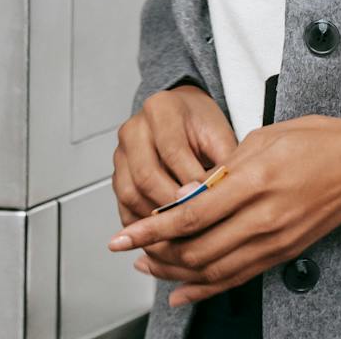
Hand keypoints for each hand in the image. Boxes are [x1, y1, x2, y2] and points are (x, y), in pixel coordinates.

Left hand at [108, 114, 340, 307]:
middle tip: (130, 248)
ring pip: (212, 270)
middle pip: (195, 250)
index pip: (190, 215)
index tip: (123, 236)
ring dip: (174, 272)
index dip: (151, 229)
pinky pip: (237, 278)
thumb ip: (223, 168)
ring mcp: (275, 239)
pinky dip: (205, 289)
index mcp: (256, 180)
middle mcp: (264, 217)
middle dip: (156, 253)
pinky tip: (182, 291)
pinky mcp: (284, 252)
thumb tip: (186, 193)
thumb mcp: (265, 137)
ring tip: (149, 265)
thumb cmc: (319, 141)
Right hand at [112, 84, 238, 225]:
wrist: (184, 117)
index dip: (191, 179)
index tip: (208, 200)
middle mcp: (133, 130)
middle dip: (172, 203)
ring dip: (156, 218)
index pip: (172, 150)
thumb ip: (223, 160)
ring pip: (131, 194)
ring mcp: (120, 154)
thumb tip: (224, 196)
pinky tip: (165, 233)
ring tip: (182, 232)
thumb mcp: (219, 134)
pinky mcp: (116, 178)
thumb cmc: (202, 125)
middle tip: (195, 222)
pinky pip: (124, 207)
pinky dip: (143, 224)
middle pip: (146, 175)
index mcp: (160, 109)